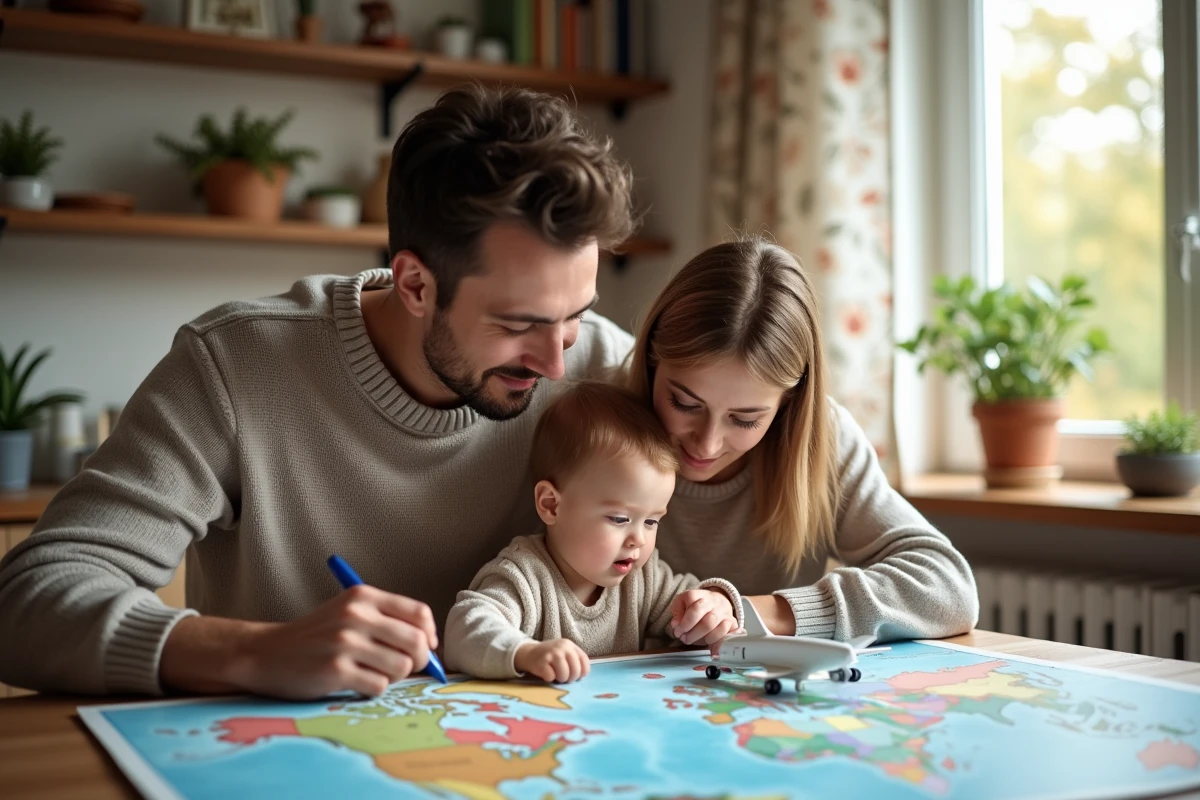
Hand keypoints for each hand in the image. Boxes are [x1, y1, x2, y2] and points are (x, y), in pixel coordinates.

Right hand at [224, 584, 437, 699]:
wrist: (266, 652)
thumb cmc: (316, 636)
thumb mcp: (349, 612)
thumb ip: (386, 621)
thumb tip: (431, 646)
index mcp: (363, 596)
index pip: (419, 613)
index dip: (429, 634)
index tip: (426, 647)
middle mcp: (356, 615)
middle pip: (416, 641)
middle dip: (419, 660)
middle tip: (405, 667)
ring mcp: (345, 642)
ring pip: (401, 667)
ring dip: (393, 676)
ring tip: (373, 673)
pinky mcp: (335, 670)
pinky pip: (379, 686)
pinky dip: (373, 689)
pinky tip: (356, 683)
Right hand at [514, 638, 590, 682]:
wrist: (528, 653)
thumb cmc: (550, 656)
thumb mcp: (563, 652)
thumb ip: (574, 659)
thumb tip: (582, 675)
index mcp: (569, 644)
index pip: (584, 660)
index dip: (582, 672)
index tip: (577, 676)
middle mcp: (561, 647)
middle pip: (575, 670)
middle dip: (571, 678)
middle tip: (564, 677)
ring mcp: (551, 654)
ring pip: (564, 675)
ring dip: (560, 679)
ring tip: (555, 675)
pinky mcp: (541, 663)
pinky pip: (551, 678)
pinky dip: (549, 679)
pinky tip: (546, 673)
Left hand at [670, 589, 738, 645]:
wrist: (717, 600)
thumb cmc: (695, 604)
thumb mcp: (681, 602)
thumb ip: (677, 612)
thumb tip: (676, 625)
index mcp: (700, 595)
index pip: (695, 609)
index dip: (685, 623)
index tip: (678, 631)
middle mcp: (715, 603)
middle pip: (708, 622)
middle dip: (694, 634)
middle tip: (685, 639)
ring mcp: (725, 613)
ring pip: (719, 629)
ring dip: (704, 639)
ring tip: (694, 641)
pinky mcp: (733, 623)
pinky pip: (728, 635)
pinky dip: (718, 644)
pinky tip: (710, 649)